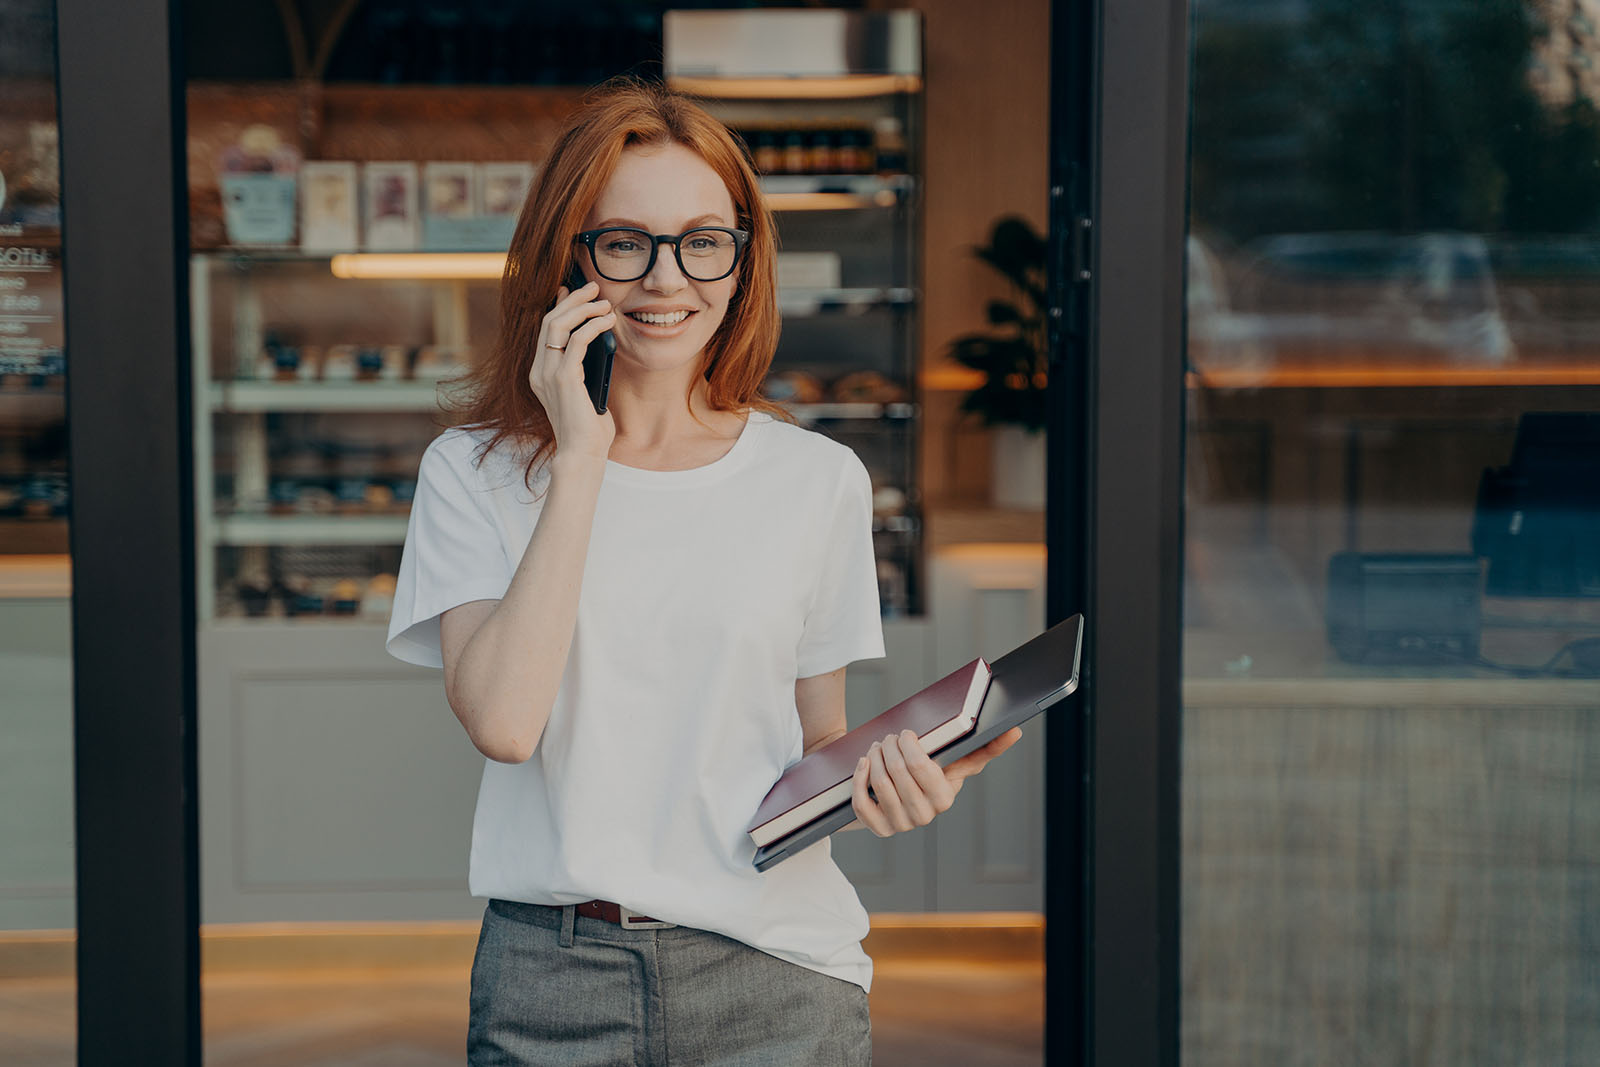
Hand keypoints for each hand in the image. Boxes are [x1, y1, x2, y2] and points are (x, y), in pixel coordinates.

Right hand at [529, 280, 616, 462]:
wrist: (583, 454)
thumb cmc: (588, 429)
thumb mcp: (585, 392)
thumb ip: (585, 369)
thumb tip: (598, 342)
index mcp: (541, 374)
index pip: (546, 331)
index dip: (559, 306)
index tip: (572, 289)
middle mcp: (540, 371)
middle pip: (550, 321)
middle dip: (572, 300)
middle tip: (594, 288)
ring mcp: (549, 374)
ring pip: (559, 325)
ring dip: (583, 308)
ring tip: (604, 302)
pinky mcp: (565, 379)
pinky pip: (578, 341)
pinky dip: (593, 326)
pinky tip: (608, 322)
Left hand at [850, 726, 1023, 837]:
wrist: (896, 790)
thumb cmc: (928, 770)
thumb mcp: (953, 759)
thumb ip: (984, 748)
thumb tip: (1015, 731)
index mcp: (945, 797)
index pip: (921, 768)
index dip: (909, 746)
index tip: (907, 733)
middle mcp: (924, 816)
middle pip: (897, 772)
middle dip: (889, 748)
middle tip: (889, 737)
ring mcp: (900, 825)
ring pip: (880, 783)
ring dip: (874, 758)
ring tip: (877, 747)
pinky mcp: (878, 829)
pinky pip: (862, 803)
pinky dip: (859, 779)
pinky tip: (863, 764)